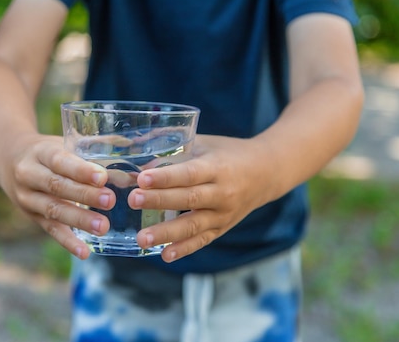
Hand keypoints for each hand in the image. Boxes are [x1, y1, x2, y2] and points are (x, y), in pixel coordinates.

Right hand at [0, 133, 115, 258]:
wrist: (9, 159)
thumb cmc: (49, 151)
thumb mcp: (64, 143)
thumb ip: (96, 151)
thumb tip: (134, 158)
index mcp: (40, 152)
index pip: (60, 161)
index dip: (80, 170)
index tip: (103, 177)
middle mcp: (29, 175)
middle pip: (56, 186)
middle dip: (84, 195)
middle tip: (110, 201)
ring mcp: (27, 198)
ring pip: (53, 210)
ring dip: (79, 220)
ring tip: (103, 227)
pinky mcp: (31, 217)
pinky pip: (50, 230)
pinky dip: (67, 241)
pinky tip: (84, 252)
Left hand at [128, 134, 276, 262]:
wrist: (266, 173)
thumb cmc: (227, 154)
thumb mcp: (204, 144)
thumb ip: (174, 150)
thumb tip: (138, 160)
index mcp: (216, 167)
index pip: (189, 173)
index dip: (166, 177)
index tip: (142, 178)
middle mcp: (222, 192)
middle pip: (188, 199)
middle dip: (159, 201)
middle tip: (133, 200)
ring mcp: (223, 214)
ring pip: (193, 225)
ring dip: (166, 233)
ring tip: (142, 238)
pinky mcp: (222, 229)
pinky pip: (202, 240)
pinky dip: (184, 248)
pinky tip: (165, 255)